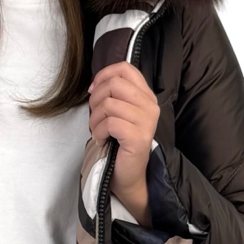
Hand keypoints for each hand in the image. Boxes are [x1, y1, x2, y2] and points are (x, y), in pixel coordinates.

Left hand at [88, 64, 158, 221]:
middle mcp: (150, 106)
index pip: (125, 69)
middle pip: (114, 84)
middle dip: (96, 99)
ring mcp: (146, 121)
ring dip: (95, 119)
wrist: (129, 174)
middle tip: (95, 116)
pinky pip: (109, 123)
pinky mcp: (138, 137)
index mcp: (146, 96)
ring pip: (109, 104)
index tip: (93, 89)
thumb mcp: (119, 113)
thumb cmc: (120, 142)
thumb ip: (113, 95)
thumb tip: (94, 85)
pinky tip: (101, 140)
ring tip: (98, 131)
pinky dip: (98, 132)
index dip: (104, 75)